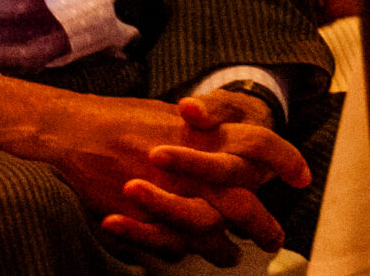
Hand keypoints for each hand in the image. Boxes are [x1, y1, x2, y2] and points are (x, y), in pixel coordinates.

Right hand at [0, 78, 307, 264]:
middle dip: (263, 225)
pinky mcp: (142, 218)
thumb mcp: (166, 116)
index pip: (258, 144)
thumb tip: (232, 147)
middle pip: (243, 204)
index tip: (300, 177)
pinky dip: (183, 251)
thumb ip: (200, 135)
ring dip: (224, 248)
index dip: (284, 160)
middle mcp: (189, 164)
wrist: (68, 132)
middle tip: (272, 238)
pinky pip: (173, 246)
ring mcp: (166, 194)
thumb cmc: (117, 120)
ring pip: (211, 233)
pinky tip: (187, 252)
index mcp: (200, 134)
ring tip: (230, 254)